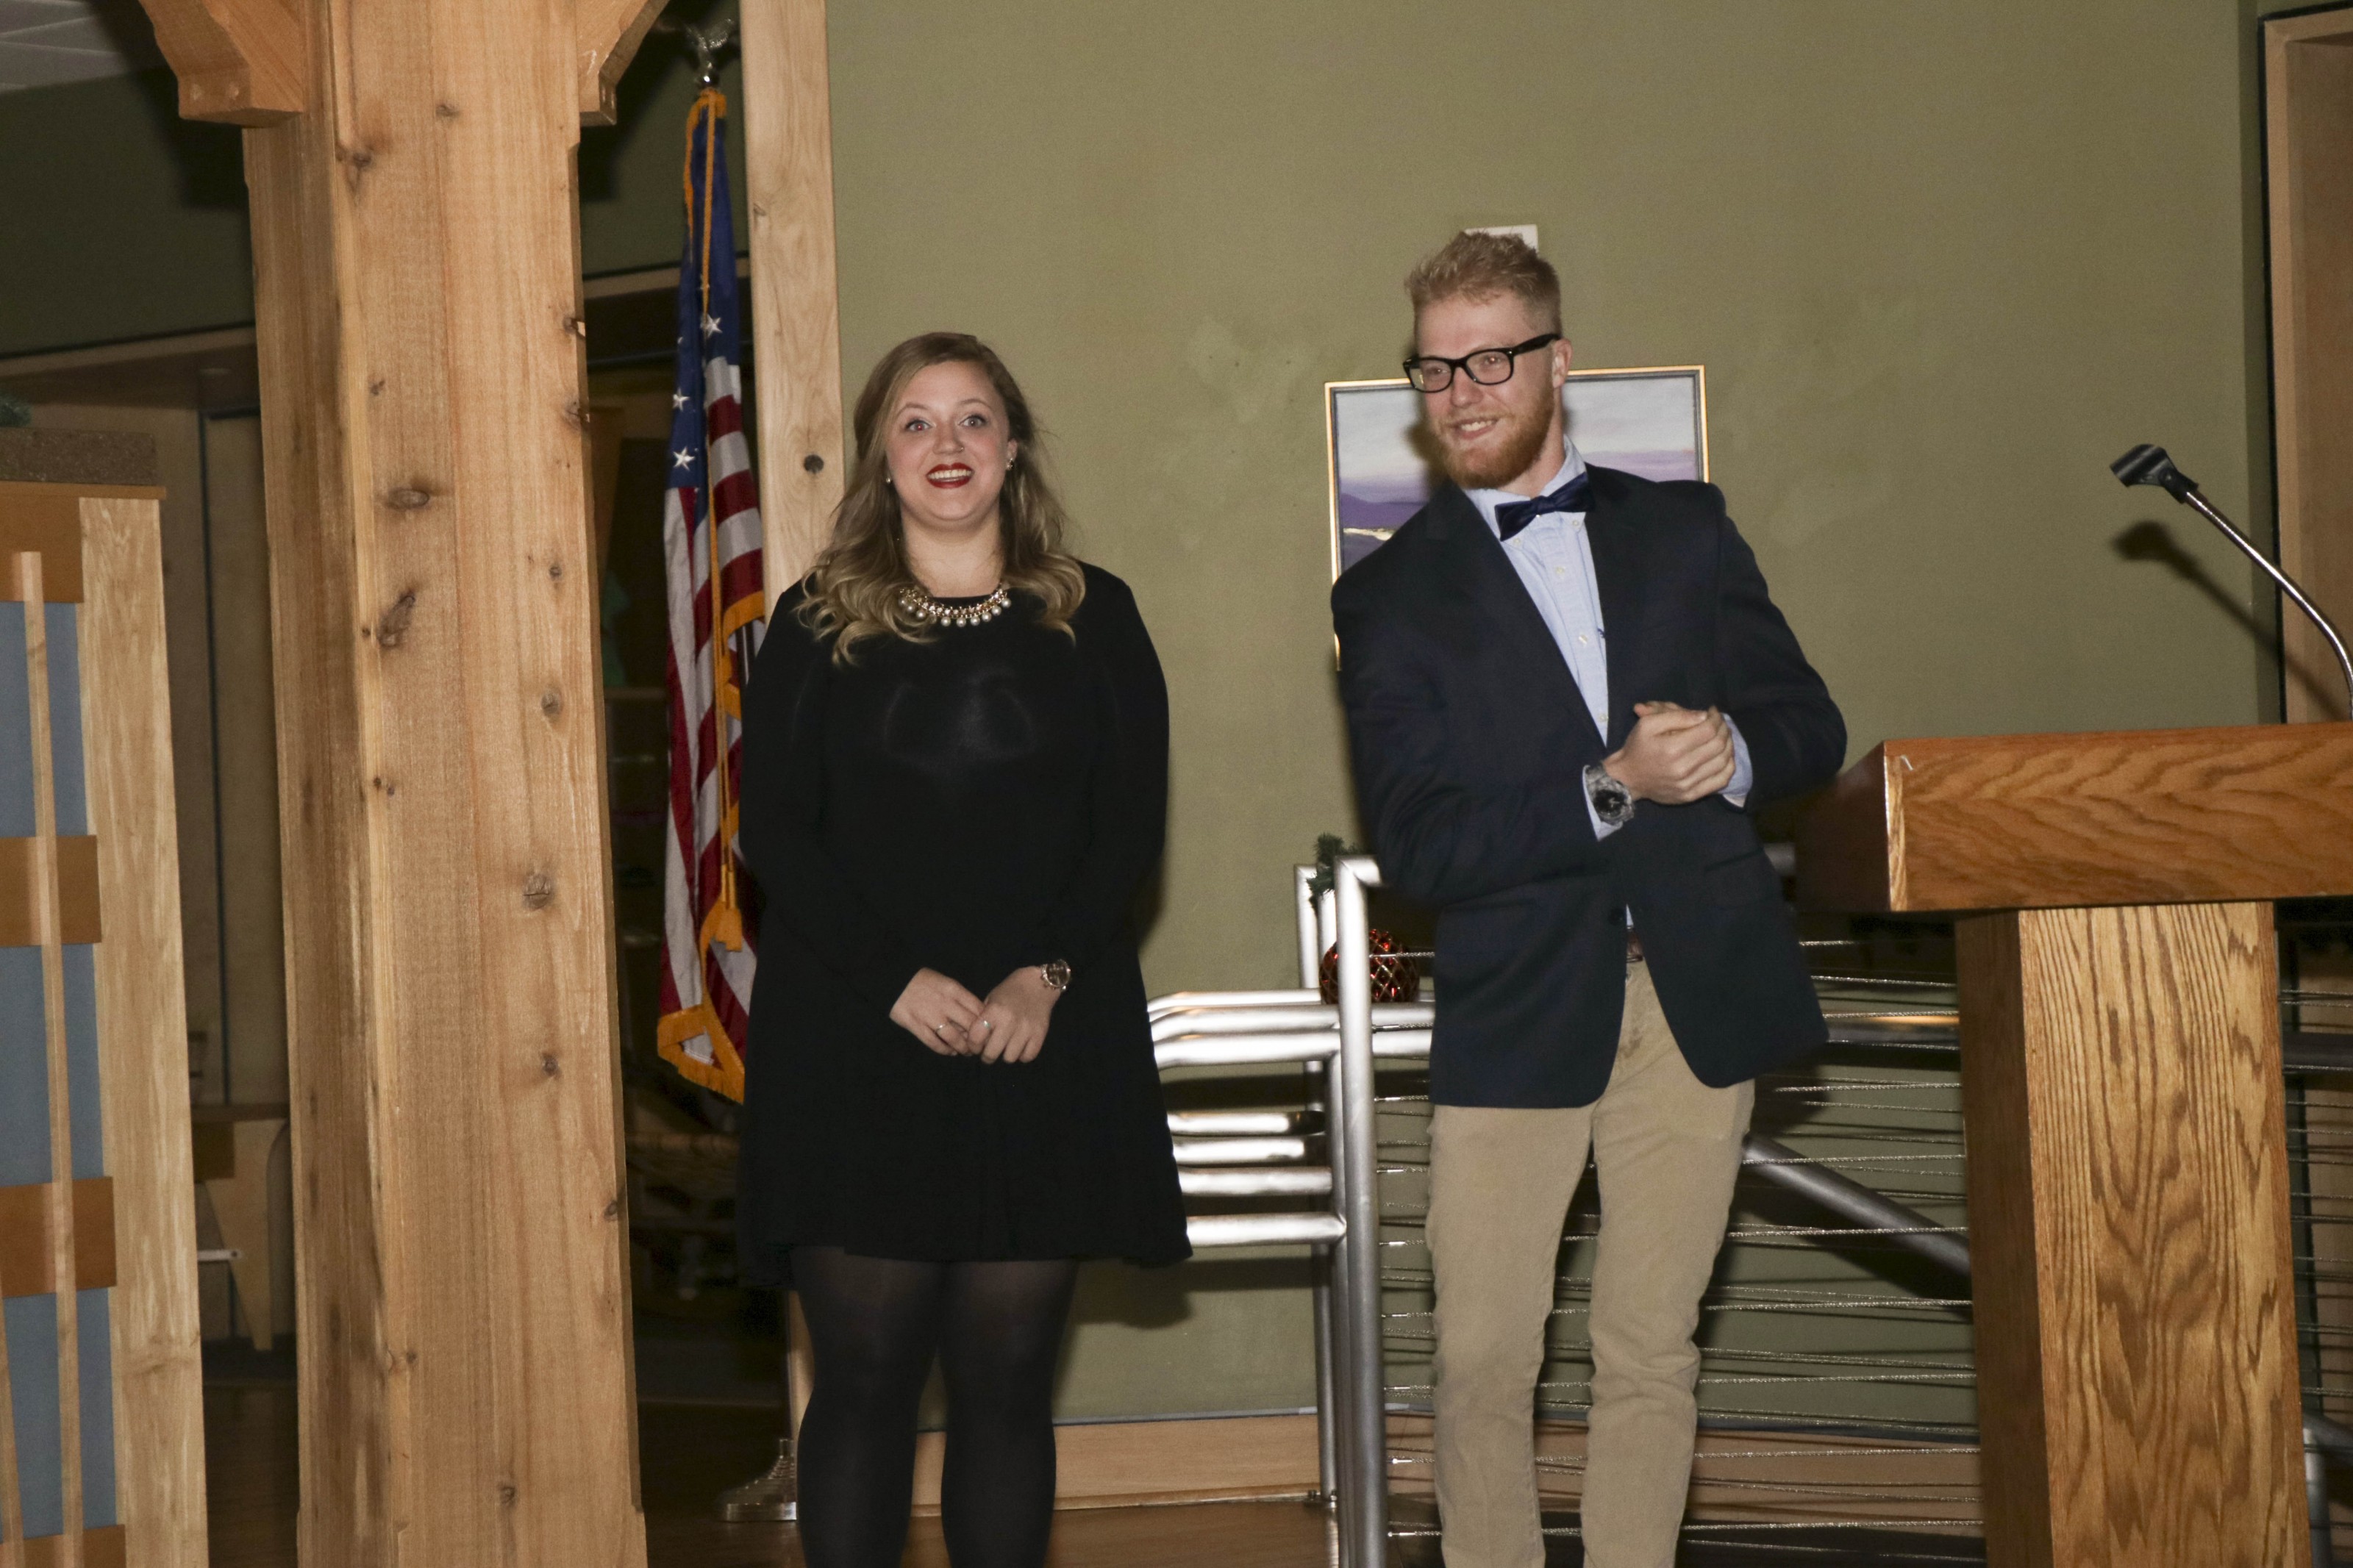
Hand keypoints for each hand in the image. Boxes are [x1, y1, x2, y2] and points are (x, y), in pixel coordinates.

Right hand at [891, 968, 984, 1055]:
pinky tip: (950, 1052)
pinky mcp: (916, 1026)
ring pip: (954, 1038)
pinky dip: (945, 1050)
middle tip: (980, 1045)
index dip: (986, 1022)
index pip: (978, 1009)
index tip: (988, 1030)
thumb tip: (977, 1016)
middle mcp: (944, 1003)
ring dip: (963, 1048)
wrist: (894, 980)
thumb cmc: (923, 981)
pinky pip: (934, 1043)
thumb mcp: (946, 982)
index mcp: (954, 990)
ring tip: (966, 1052)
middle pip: (970, 1026)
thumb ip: (961, 997)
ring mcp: (930, 1016)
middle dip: (978, 1039)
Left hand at [970, 967, 1061, 1064]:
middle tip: (990, 1051)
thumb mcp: (991, 1000)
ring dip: (1006, 1055)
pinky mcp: (1040, 1034)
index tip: (975, 1047)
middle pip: (991, 1053)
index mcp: (994, 1011)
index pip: (976, 1038)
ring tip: (1006, 1047)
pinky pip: (1027, 1057)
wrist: (1039, 983)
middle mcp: (1009, 1021)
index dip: (973, 1046)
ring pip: (1009, 1058)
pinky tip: (1020, 1046)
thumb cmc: (1010, 991)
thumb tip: (976, 1043)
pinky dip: (1022, 1055)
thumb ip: (983, 1020)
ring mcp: (1026, 1029)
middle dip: (987, 1056)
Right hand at [1604, 701, 1735, 804]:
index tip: (1712, 712)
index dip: (1715, 718)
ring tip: (1723, 736)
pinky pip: (1721, 781)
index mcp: (1672, 748)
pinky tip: (1725, 756)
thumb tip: (1703, 716)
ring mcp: (1688, 784)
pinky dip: (1729, 766)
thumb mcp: (1647, 724)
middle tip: (1719, 722)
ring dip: (1729, 744)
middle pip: (1718, 744)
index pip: (1708, 729)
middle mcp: (1683, 768)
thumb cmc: (1637, 748)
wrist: (1627, 779)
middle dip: (1723, 728)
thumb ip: (1675, 715)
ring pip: (1723, 761)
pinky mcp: (1691, 795)